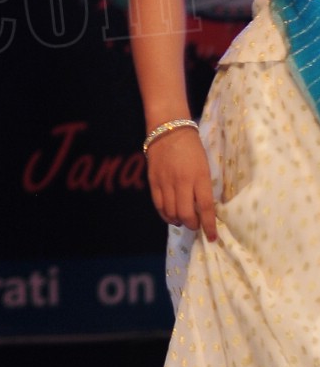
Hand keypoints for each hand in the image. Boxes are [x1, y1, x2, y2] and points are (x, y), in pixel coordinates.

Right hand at [146, 127, 217, 241]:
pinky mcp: (153, 181)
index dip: (209, 225)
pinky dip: (166, 215)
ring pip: (171, 212)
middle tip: (196, 225)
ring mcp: (166, 182)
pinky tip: (171, 216)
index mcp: (199, 177)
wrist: (169, 130)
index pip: (206, 207)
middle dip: (193, 225)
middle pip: (186, 214)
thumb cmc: (192, 148)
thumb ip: (203, 187)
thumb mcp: (204, 167)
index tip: (212, 237)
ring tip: (183, 220)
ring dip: (179, 221)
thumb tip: (203, 210)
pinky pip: (159, 205)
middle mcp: (182, 182)